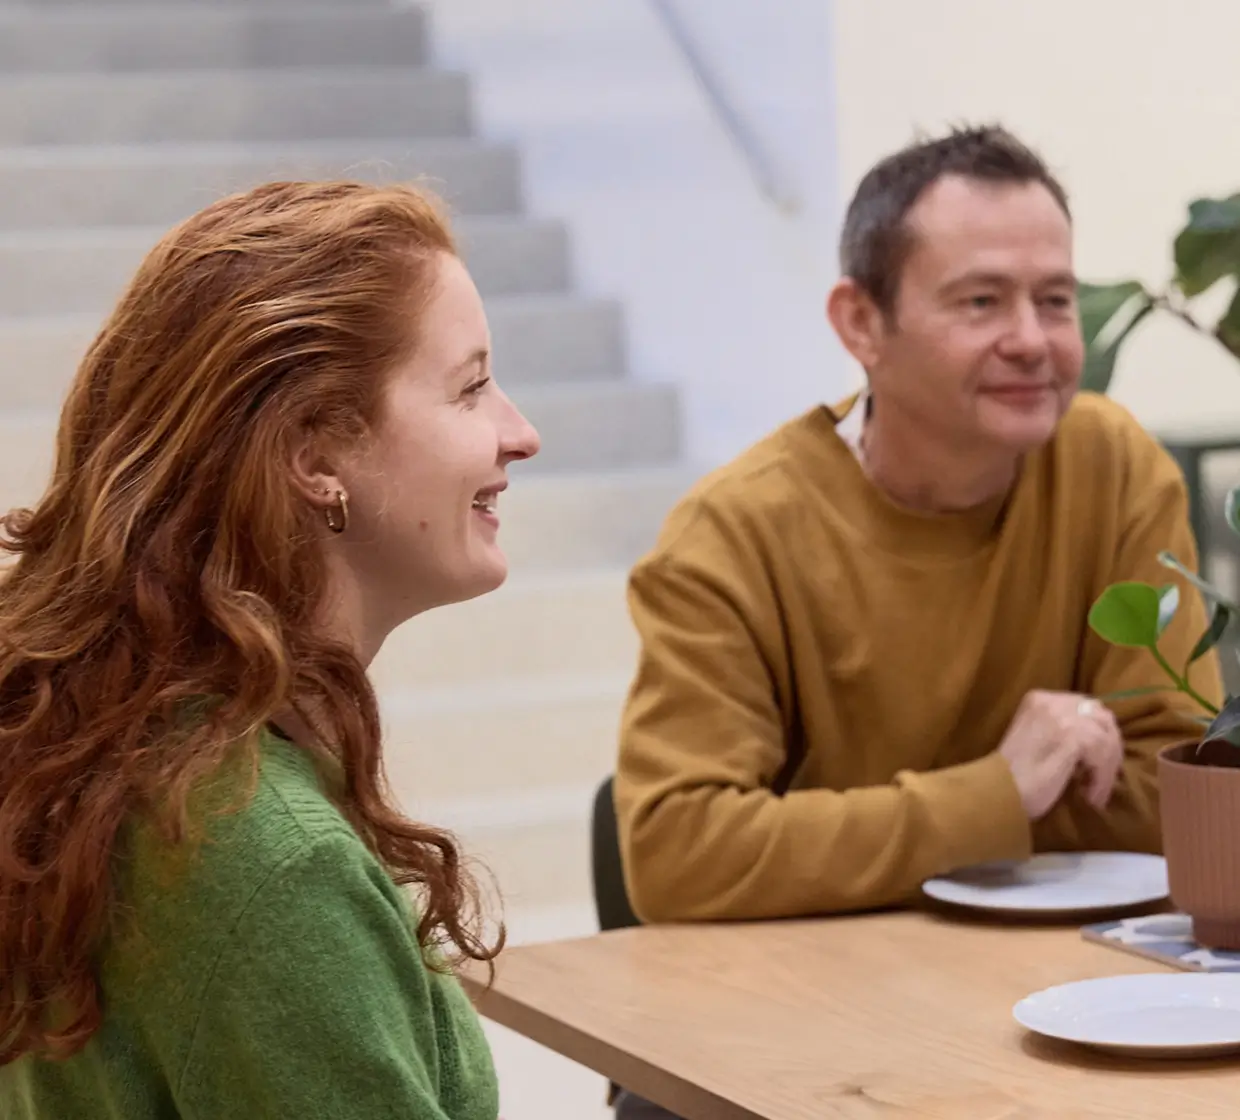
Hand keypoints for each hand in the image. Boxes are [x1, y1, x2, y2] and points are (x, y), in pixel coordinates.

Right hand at [997, 690, 1122, 819]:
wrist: (997, 791)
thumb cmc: (1013, 774)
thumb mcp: (1036, 738)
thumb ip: (1059, 728)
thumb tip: (1098, 738)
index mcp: (1039, 698)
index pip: (1085, 706)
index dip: (1097, 733)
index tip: (1095, 763)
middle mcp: (1052, 701)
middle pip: (1101, 717)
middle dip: (1109, 746)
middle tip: (1103, 776)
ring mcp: (1062, 717)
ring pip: (1107, 737)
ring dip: (1108, 768)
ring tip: (1095, 792)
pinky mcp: (1072, 737)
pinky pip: (1104, 755)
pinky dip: (1103, 779)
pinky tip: (1091, 796)